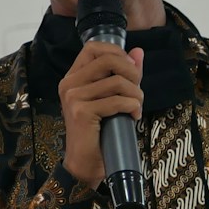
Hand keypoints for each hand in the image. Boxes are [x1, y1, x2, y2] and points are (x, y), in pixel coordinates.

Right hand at [58, 43, 144, 189]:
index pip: (94, 47)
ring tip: (136, 107)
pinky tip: (134, 116)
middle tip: (138, 91)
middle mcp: (69, 83)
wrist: (86, 162)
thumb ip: (124, 74)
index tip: (130, 69)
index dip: (117, 53)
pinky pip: (117, 100)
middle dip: (132, 73)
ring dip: (136, 94)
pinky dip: (132, 107)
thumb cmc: (101, 130)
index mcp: (73, 77)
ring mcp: (73, 97)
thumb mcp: (113, 97)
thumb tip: (138, 52)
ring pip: (117, 82)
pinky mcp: (81, 112)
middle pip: (109, 60)